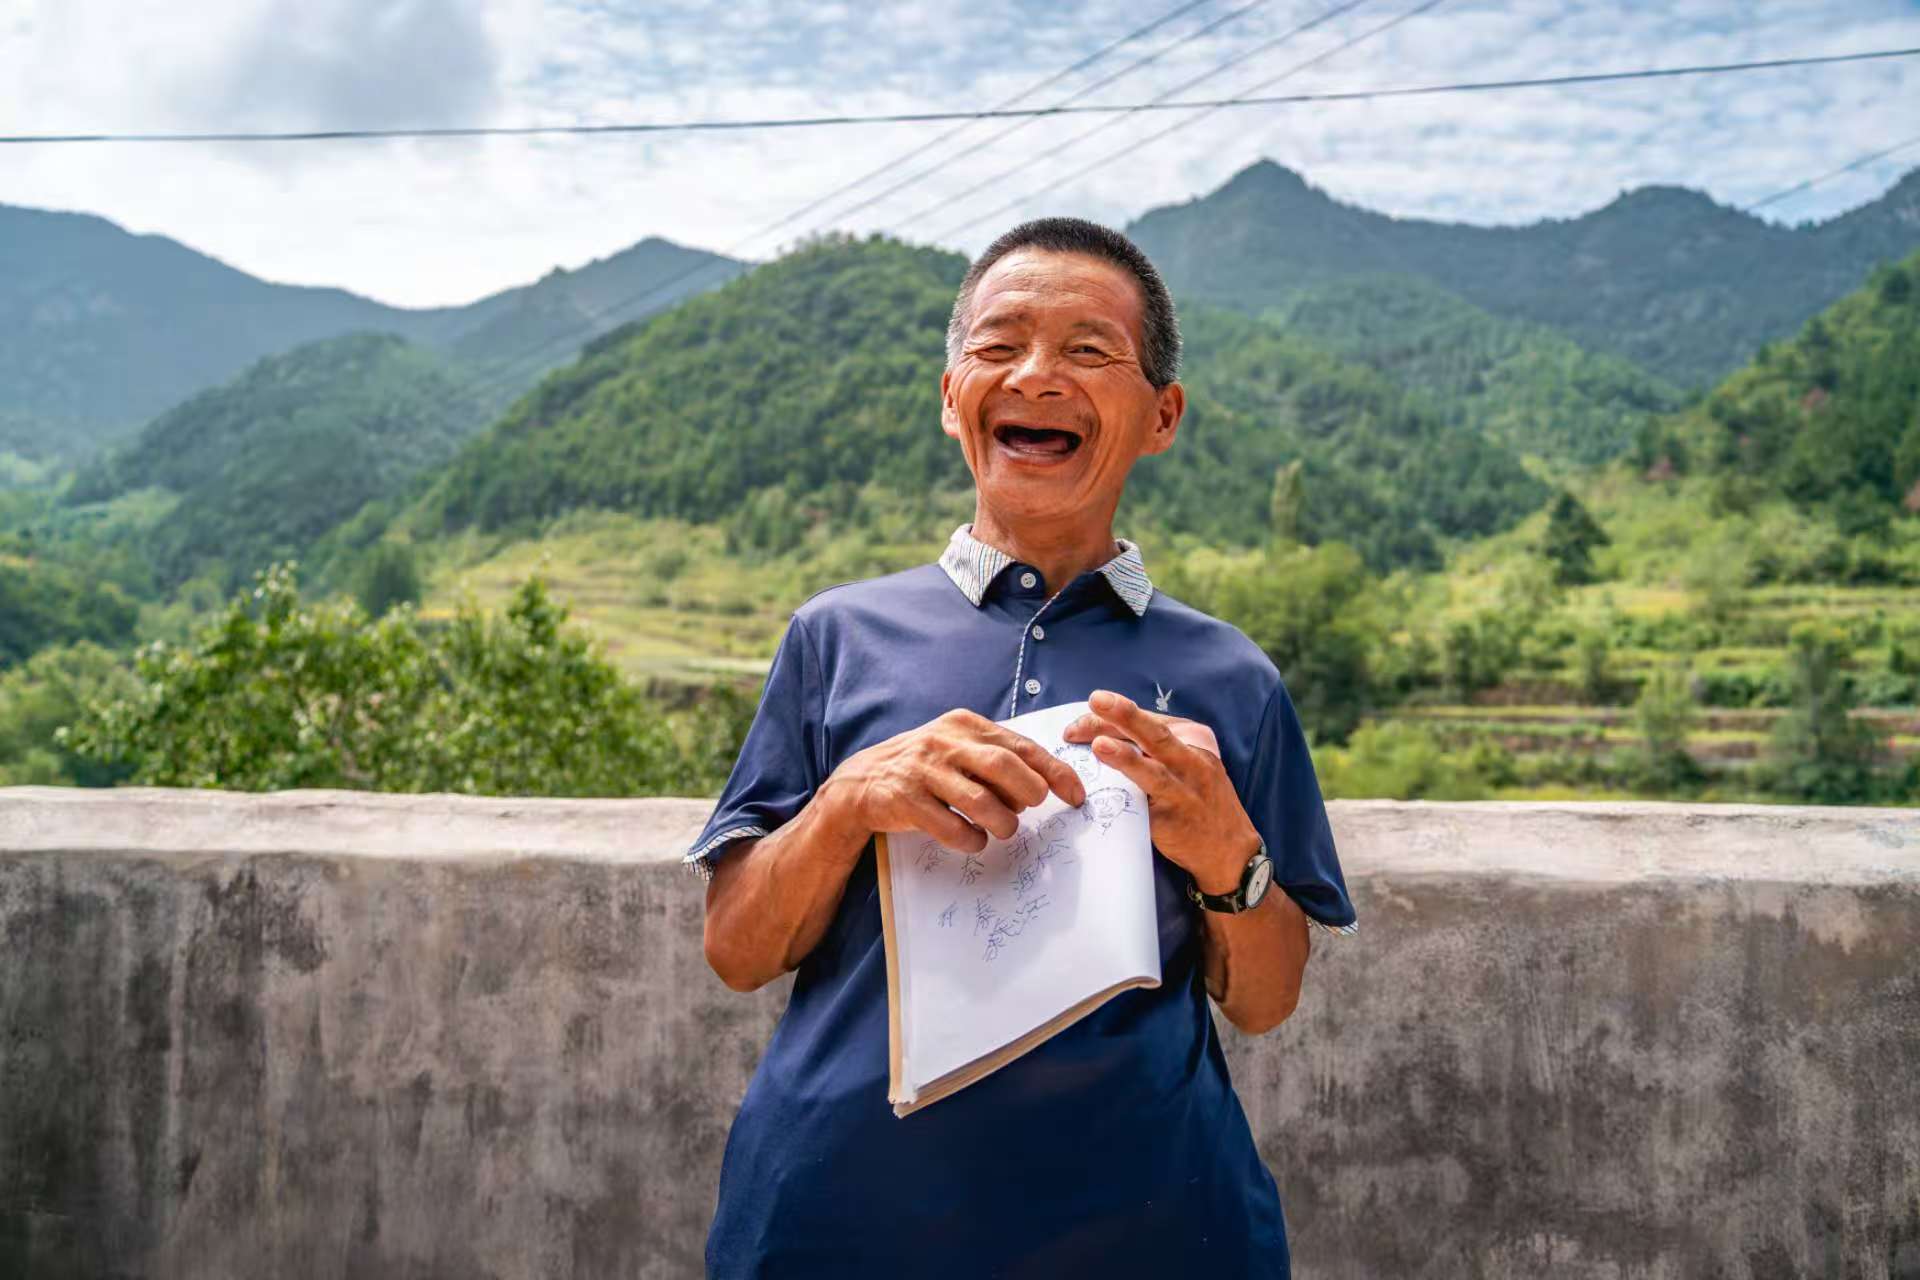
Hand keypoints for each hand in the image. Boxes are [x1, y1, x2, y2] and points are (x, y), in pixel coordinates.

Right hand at [821, 708, 1087, 853]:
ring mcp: (923, 771)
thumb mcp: (959, 749)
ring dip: (1002, 823)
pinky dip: (970, 839)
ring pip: (978, 800)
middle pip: (1003, 766)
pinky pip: (949, 826)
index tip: (1076, 795)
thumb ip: (997, 759)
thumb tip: (1046, 784)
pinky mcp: (906, 800)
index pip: (1021, 746)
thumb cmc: (926, 768)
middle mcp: (944, 742)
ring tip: (1003, 831)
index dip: (1055, 772)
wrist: (862, 782)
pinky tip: (974, 839)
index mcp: (965, 725)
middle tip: (1031, 811)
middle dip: (1028, 793)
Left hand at [1062, 690, 1260, 894]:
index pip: (1150, 719)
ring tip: (1099, 744)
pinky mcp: (1175, 818)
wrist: (1230, 849)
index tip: (1087, 711)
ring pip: (1154, 769)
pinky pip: (1148, 805)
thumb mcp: (1187, 762)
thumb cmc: (1198, 799)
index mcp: (1194, 737)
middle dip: (1125, 715)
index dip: (1115, 713)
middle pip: (1155, 734)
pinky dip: (1131, 794)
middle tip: (1097, 700)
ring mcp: (1186, 790)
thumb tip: (1101, 732)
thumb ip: (1155, 747)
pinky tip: (1114, 787)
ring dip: (1125, 756)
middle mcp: (1193, 759)